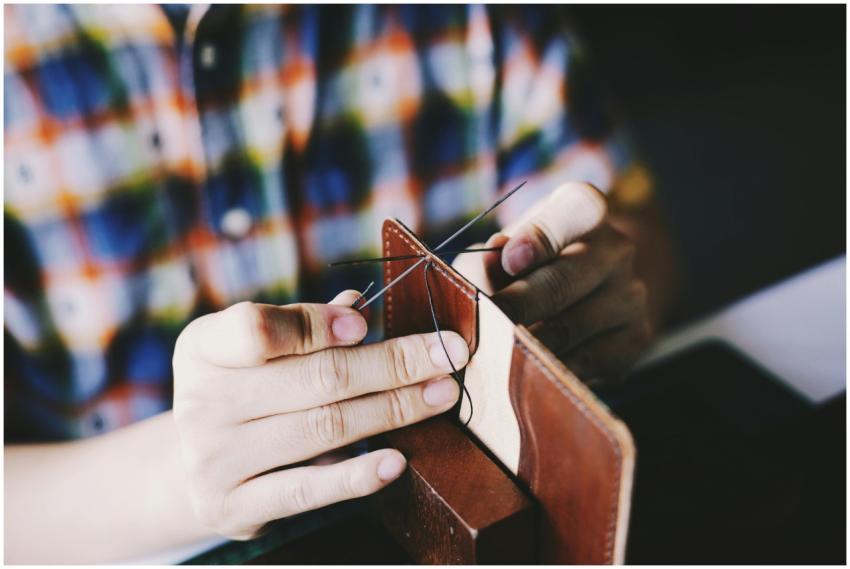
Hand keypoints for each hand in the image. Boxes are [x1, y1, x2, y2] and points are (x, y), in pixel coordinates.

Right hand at [172, 291, 468, 539]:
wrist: (191, 471)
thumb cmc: (243, 393)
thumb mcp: (258, 352)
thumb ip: (305, 326)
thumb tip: (360, 306)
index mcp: (205, 348)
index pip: (258, 328)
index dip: (317, 325)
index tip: (367, 325)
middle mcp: (201, 402)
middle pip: (314, 378)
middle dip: (391, 364)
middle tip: (447, 355)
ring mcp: (214, 459)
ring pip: (323, 427)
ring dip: (394, 409)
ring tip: (441, 395)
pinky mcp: (234, 507)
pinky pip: (307, 490)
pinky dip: (357, 476)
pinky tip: (397, 460)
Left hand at [454, 182, 650, 383]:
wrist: (579, 294)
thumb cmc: (524, 265)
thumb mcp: (499, 252)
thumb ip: (486, 260)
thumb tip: (486, 269)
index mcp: (584, 210)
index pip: (575, 210)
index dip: (539, 237)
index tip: (509, 260)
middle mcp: (616, 249)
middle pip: (564, 280)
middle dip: (520, 306)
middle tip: (489, 325)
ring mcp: (631, 295)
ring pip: (572, 328)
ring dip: (529, 344)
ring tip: (498, 353)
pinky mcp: (635, 339)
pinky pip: (587, 363)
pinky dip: (552, 371)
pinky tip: (528, 372)